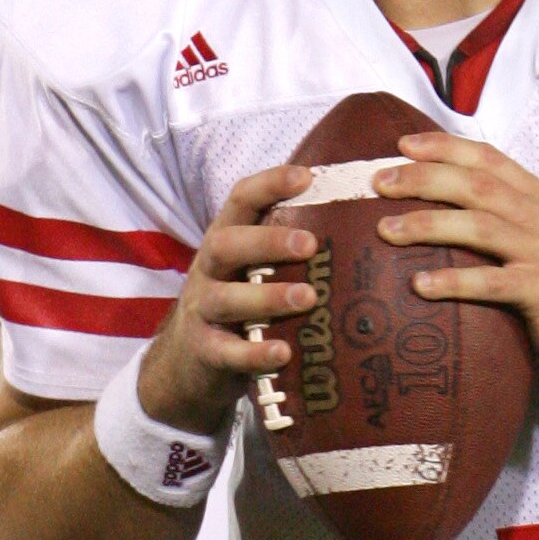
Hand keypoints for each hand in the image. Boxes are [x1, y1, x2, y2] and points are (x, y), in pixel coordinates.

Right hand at [137, 167, 320, 434]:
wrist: (187, 362)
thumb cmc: (239, 306)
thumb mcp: (252, 270)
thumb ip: (285, 247)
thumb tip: (351, 218)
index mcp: (226, 240)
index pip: (240, 201)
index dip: (269, 184)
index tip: (307, 177)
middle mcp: (210, 270)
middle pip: (226, 244)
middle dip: (267, 241)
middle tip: (311, 244)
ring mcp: (203, 311)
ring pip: (226, 298)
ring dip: (268, 297)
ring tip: (309, 298)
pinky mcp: (205, 352)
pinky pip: (228, 352)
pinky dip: (255, 354)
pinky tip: (283, 352)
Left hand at [376, 134, 538, 379]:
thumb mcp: (538, 237)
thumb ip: (501, 216)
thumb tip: (438, 205)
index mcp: (538, 197)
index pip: (488, 157)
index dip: (444, 147)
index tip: (401, 145)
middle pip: (476, 185)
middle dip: (423, 179)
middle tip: (379, 184)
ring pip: (480, 226)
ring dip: (428, 224)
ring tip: (386, 229)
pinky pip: (491, 282)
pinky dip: (454, 281)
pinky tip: (421, 284)